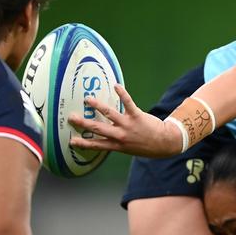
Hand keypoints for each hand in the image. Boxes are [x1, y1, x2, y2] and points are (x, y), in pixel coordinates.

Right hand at [68, 84, 182, 157]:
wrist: (163, 142)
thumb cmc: (145, 146)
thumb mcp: (128, 149)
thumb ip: (116, 143)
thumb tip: (104, 138)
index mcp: (117, 145)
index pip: (97, 144)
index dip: (84, 143)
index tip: (71, 141)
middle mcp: (120, 136)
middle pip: (98, 128)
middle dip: (84, 123)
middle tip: (72, 117)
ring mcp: (128, 125)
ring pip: (109, 114)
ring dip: (98, 106)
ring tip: (88, 99)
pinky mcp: (137, 115)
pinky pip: (128, 102)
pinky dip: (122, 93)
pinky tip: (116, 85)